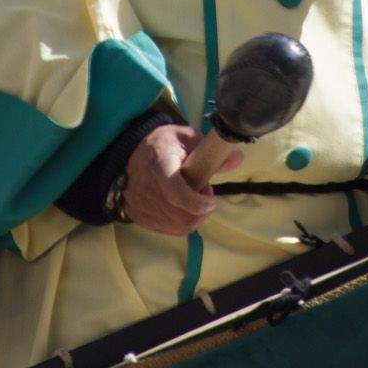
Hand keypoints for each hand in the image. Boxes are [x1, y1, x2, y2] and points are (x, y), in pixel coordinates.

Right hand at [122, 124, 240, 235]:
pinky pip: (168, 229)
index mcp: (159, 163)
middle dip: (201, 209)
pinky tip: (182, 207)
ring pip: (177, 226)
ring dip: (193, 217)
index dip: (198, 202)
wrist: (130, 152)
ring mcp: (140, 205)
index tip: (212, 199)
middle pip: (181, 215)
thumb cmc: (164, 144)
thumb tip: (238, 158)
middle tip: (203, 192)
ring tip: (192, 198)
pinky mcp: (138, 216)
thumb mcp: (187, 137)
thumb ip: (211, 150)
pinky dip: (182, 222)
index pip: (176, 192)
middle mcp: (146, 188)